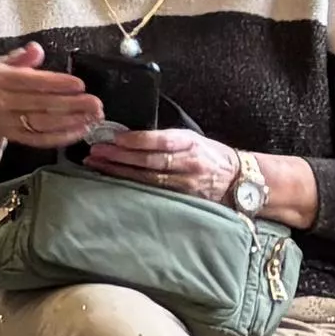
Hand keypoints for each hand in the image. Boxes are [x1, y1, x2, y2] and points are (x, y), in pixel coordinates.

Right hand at [0, 40, 105, 162]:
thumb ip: (20, 57)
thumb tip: (36, 48)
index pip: (30, 81)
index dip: (56, 83)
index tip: (79, 84)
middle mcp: (2, 102)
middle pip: (40, 104)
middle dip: (71, 104)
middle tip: (96, 103)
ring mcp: (8, 123)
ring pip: (43, 123)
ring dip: (71, 121)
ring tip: (94, 116)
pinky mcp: (16, 138)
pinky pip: (41, 139)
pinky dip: (63, 137)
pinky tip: (81, 130)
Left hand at [83, 124, 250, 205]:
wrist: (239, 179)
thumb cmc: (209, 154)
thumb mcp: (192, 138)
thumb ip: (165, 138)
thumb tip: (127, 135)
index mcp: (191, 143)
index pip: (163, 141)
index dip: (138, 140)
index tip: (115, 138)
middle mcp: (190, 164)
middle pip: (151, 161)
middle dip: (120, 157)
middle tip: (95, 152)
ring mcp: (187, 184)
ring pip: (150, 179)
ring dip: (120, 172)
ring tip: (96, 165)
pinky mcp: (185, 200)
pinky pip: (155, 193)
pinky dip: (133, 187)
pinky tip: (114, 183)